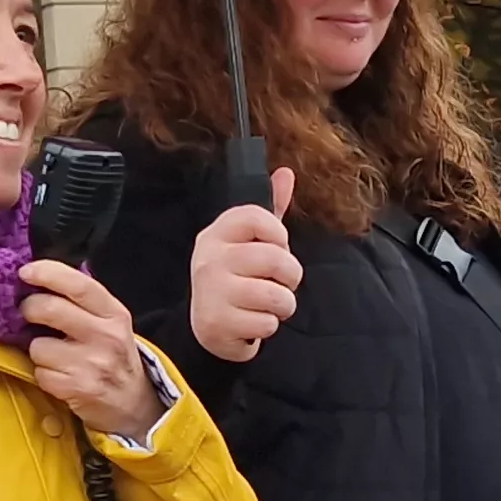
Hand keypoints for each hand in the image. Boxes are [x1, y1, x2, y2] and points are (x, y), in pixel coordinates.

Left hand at [23, 261, 160, 441]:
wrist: (133, 403)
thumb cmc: (113, 356)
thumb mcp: (111, 323)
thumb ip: (83, 301)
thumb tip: (39, 277)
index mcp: (114, 314)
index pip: (79, 285)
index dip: (48, 273)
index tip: (26, 272)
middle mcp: (106, 336)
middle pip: (50, 309)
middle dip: (29, 309)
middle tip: (30, 313)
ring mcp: (92, 364)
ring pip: (38, 346)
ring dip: (39, 352)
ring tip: (56, 357)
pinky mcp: (78, 388)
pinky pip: (40, 374)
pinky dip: (44, 376)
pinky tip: (60, 376)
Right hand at [191, 167, 301, 364]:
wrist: (209, 324)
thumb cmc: (238, 277)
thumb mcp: (250, 241)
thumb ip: (271, 208)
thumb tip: (285, 173)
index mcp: (218, 233)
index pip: (258, 217)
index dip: (279, 235)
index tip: (277, 247)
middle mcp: (210, 258)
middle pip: (274, 258)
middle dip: (290, 276)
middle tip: (281, 283)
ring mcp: (211, 291)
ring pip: (275, 295)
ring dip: (283, 305)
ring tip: (269, 305)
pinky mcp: (216, 323)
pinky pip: (266, 323)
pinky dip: (268, 327)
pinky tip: (252, 323)